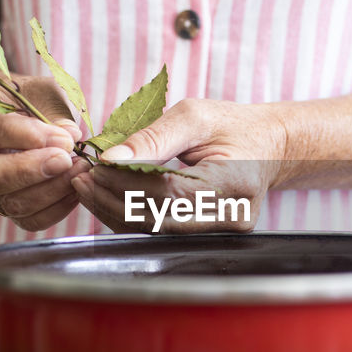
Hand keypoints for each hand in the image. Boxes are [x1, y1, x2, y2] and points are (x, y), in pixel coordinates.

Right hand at [0, 75, 91, 230]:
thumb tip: (70, 136)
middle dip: (31, 172)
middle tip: (66, 160)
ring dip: (50, 192)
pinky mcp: (6, 206)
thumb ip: (53, 112)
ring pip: (8, 203)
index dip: (28, 136)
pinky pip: (27, 220)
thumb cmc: (29, 99)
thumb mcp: (41, 93)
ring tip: (79, 172)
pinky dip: (55, 210)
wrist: (18, 115)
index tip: (63, 138)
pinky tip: (75, 191)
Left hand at [71, 99, 287, 233]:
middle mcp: (233, 216)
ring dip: (116, 210)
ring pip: (156, 230)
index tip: (97, 165)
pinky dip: (130, 215)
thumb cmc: (233, 126)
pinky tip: (107, 197)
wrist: (268, 147)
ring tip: (87, 186)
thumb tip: (111, 158)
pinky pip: (161, 230)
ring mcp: (223, 231)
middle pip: (161, 218)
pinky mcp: (209, 236)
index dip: (128, 181)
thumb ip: (153, 137)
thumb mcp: (195, 116)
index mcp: (236, 181)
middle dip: (114, 199)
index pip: (172, 190)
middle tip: (82, 177)